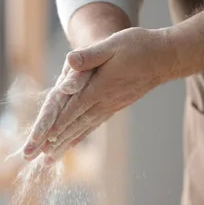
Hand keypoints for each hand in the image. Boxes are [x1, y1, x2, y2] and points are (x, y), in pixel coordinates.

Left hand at [23, 27, 175, 163]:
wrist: (165, 57)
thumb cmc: (139, 47)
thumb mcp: (113, 45)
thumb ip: (90, 55)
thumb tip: (69, 61)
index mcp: (101, 87)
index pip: (74, 109)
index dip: (58, 124)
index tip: (43, 140)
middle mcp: (105, 102)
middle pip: (75, 125)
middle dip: (56, 142)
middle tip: (39, 160)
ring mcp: (111, 106)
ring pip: (84, 128)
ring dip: (65, 144)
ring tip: (50, 159)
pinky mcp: (115, 106)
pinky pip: (94, 124)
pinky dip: (80, 135)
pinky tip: (72, 142)